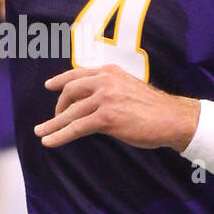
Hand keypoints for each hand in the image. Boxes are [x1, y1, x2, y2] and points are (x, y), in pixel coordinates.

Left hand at [35, 64, 199, 150]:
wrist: (172, 118)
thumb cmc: (155, 108)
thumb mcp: (129, 89)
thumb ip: (111, 90)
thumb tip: (92, 103)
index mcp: (110, 72)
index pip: (79, 73)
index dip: (61, 80)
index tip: (49, 85)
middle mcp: (105, 81)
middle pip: (70, 91)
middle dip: (59, 106)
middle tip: (54, 119)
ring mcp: (105, 98)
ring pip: (71, 112)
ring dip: (53, 124)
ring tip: (40, 132)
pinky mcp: (106, 117)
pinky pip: (76, 127)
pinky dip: (60, 135)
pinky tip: (50, 141)